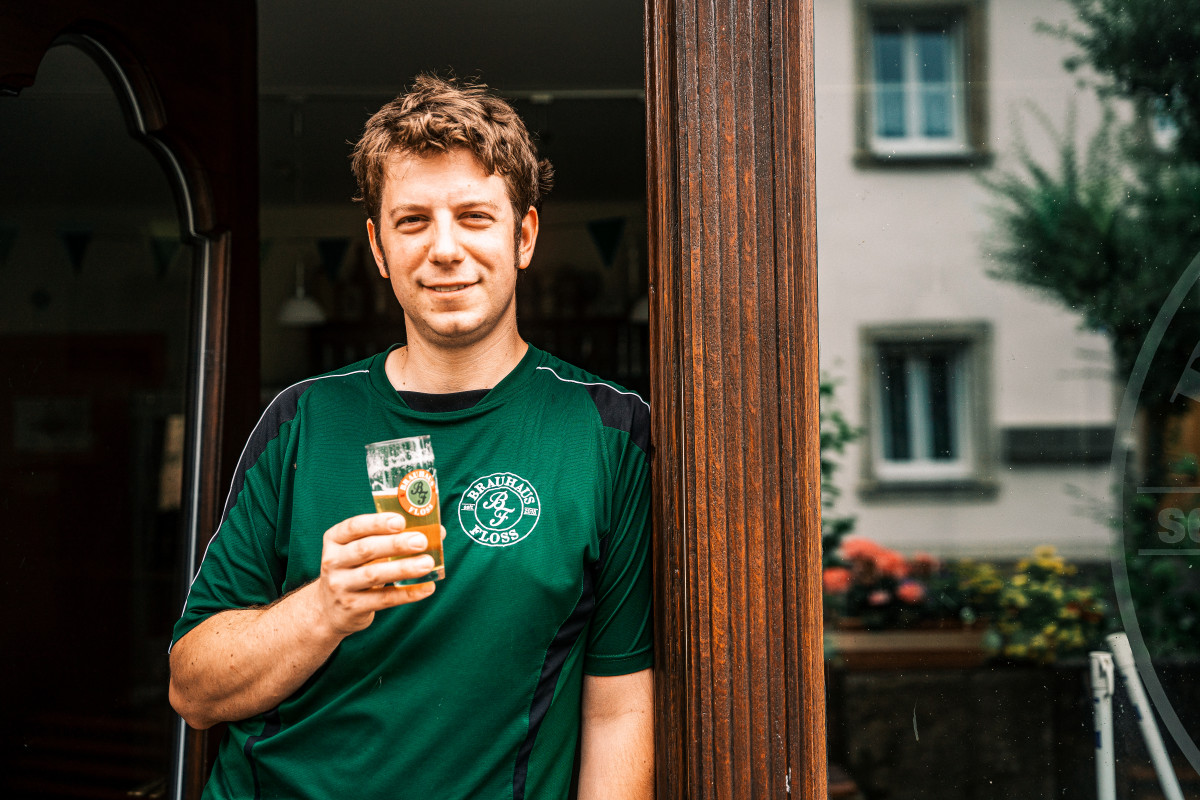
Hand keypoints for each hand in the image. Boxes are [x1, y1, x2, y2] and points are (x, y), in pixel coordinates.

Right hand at [316, 513, 445, 635]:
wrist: (329, 610)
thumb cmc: (354, 570)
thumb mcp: (361, 551)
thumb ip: (392, 538)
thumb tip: (437, 533)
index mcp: (335, 540)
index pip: (354, 527)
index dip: (377, 523)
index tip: (401, 521)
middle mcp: (333, 561)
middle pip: (365, 549)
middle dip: (395, 544)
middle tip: (421, 541)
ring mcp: (340, 586)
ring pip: (374, 574)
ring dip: (403, 568)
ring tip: (428, 563)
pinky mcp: (352, 608)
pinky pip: (383, 599)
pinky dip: (407, 593)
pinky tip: (426, 587)